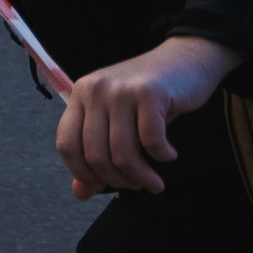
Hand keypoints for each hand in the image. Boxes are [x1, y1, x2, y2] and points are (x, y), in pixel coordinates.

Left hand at [55, 35, 241, 199]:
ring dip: (141, 176)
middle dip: (118, 180)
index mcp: (80, 94)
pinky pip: (151, 141)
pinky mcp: (149, 92)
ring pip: (122, 153)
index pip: (66, 144)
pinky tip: (169, 154)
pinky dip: (162, 156)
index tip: (102, 185)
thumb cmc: (149, 96)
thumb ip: (96, 155)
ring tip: (154, 181)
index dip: (82, 173)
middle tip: (137, 185)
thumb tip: (80, 194)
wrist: (186, 58)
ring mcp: (122, 89)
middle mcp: (96, 89)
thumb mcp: (117, 121)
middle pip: (95, 154)